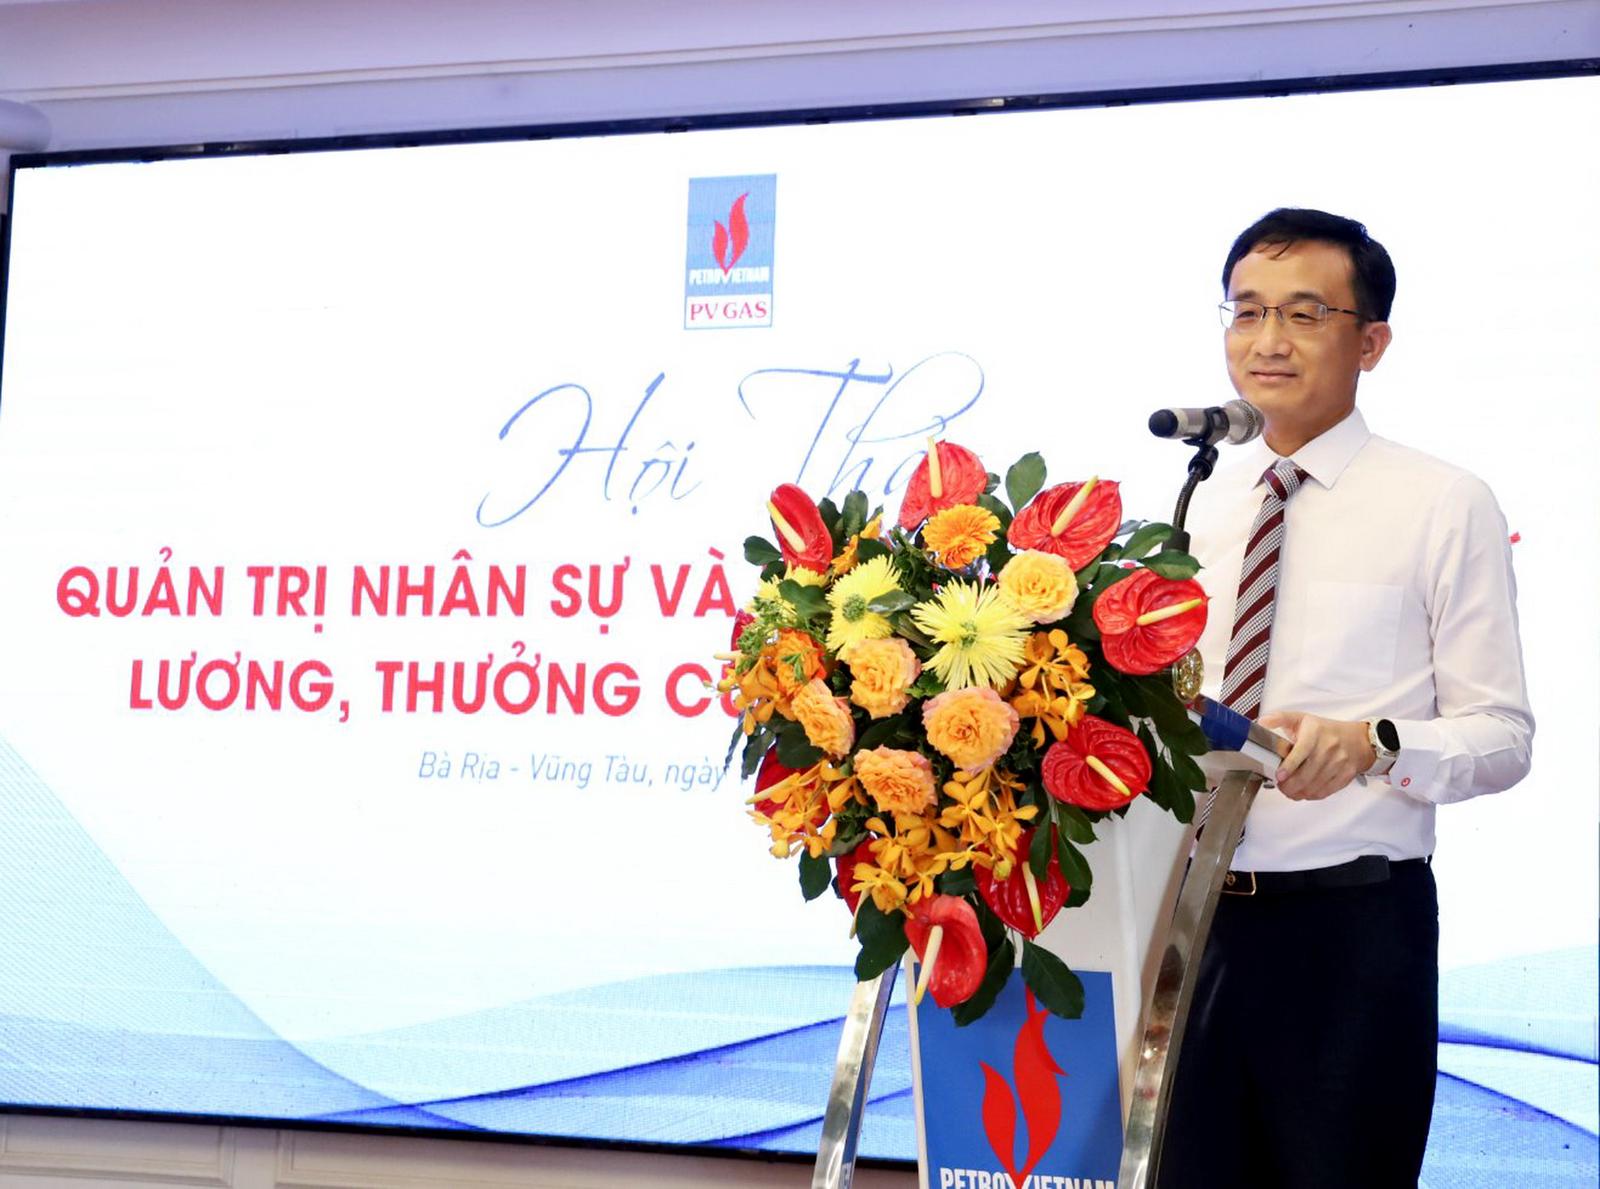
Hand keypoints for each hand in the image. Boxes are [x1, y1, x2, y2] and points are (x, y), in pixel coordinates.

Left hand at [1257, 710, 1375, 800]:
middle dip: (1289, 786)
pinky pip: (1326, 791)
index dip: (1289, 767)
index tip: (1279, 776)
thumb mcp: (1302, 718)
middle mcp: (1328, 748)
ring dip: (1298, 793)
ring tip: (1290, 791)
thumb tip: (1263, 721)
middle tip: (1281, 787)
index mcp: (1315, 733)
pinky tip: (1304, 792)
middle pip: (1306, 774)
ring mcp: (1339, 763)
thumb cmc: (1326, 731)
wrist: (1358, 740)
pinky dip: (1312, 795)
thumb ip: (1280, 718)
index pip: (1301, 752)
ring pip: (1315, 786)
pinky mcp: (1345, 775)